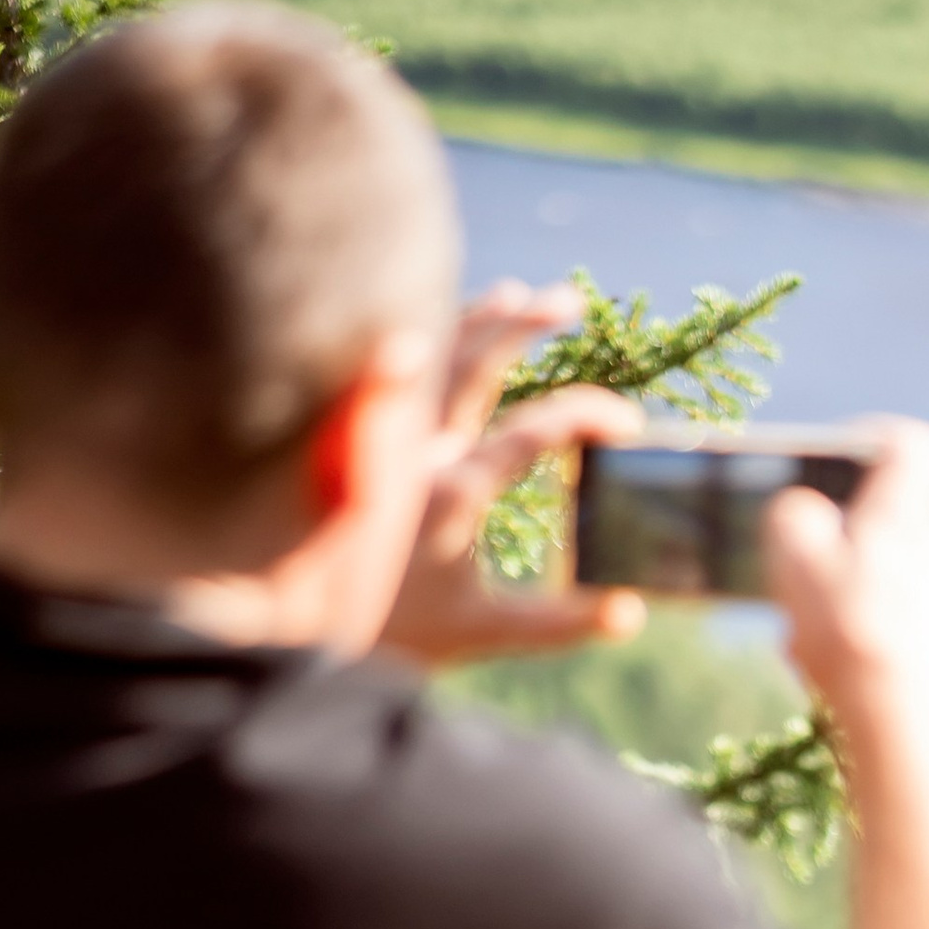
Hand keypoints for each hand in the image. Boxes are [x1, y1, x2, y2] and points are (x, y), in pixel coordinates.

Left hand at [378, 284, 650, 667]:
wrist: (298, 628)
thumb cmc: (392, 634)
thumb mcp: (484, 634)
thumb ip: (560, 623)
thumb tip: (630, 613)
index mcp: (456, 494)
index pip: (537, 433)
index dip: (590, 419)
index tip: (626, 424)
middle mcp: (418, 452)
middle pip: (479, 364)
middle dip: (526, 323)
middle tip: (566, 301)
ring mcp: (385, 439)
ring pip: (432, 357)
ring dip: (475, 319)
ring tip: (514, 294)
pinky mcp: (358, 438)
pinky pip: (395, 371)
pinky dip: (424, 341)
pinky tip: (441, 333)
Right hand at [765, 417, 928, 749]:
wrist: (899, 728)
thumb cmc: (848, 634)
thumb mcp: (796, 556)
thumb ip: (795, 515)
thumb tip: (802, 512)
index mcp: (911, 513)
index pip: (911, 445)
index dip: (872, 439)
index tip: (837, 460)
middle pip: (892, 519)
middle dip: (844, 537)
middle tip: (802, 569)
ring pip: (892, 576)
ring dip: (849, 592)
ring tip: (807, 632)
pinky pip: (900, 624)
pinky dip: (866, 632)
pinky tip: (831, 667)